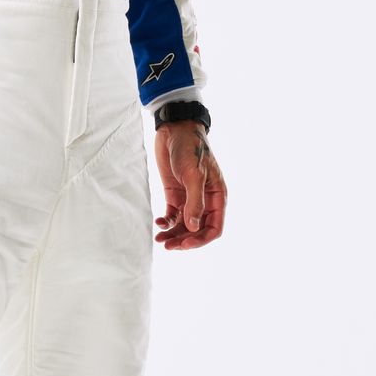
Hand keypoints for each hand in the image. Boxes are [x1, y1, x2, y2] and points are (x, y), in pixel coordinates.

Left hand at [154, 121, 226, 249]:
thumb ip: (195, 202)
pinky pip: (172, 215)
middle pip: (198, 230)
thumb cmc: (190, 148)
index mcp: (217, 197)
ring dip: (173, 234)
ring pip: (184, 225)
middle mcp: (205, 200)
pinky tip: (159, 223)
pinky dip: (166, 222)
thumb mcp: (194, 175)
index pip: (214, 227)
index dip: (201, 239)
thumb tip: (194, 228)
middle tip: (168, 246)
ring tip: (160, 239)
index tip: (185, 243)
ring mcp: (190, 198)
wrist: (175, 130)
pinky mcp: (175, 194)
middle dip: (184, 240)